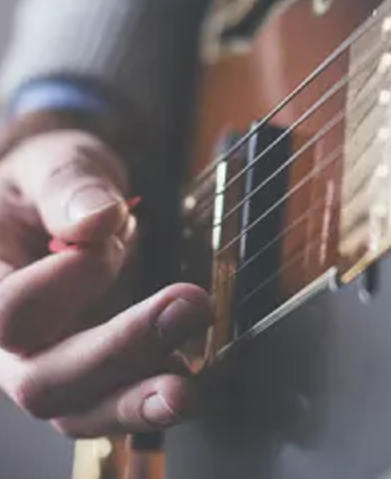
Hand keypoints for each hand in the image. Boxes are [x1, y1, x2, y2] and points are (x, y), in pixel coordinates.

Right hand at [0, 129, 211, 437]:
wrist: (66, 202)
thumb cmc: (51, 181)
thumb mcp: (56, 162)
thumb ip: (70, 186)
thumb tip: (98, 221)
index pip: (9, 312)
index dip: (68, 282)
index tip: (113, 232)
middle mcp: (7, 339)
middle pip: (42, 379)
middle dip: (120, 351)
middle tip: (190, 309)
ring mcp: (51, 358)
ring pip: (78, 409)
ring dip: (136, 405)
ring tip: (186, 391)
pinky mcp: (92, 366)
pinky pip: (112, 401)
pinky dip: (150, 398)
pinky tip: (189, 378)